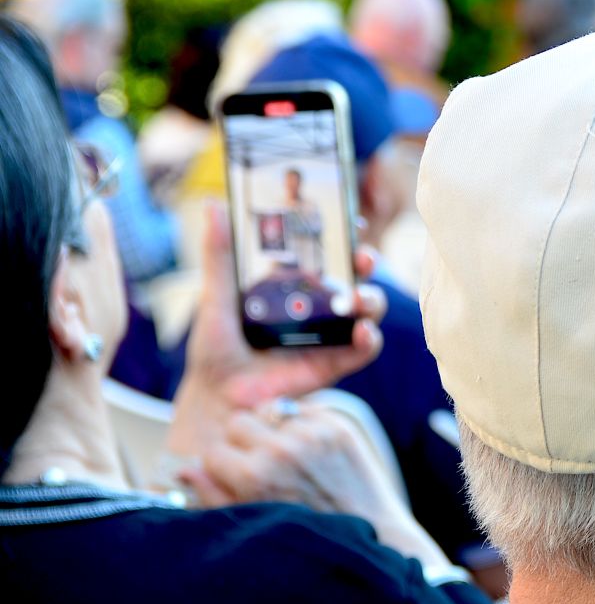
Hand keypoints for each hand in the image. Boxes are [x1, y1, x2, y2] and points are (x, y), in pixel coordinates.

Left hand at [165, 204, 386, 461]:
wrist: (216, 396)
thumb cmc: (215, 347)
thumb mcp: (215, 296)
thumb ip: (219, 256)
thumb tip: (214, 207)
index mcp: (296, 286)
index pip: (329, 254)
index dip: (345, 236)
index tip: (350, 222)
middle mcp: (320, 306)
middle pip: (356, 276)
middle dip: (366, 263)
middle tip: (362, 257)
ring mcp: (331, 334)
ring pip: (368, 309)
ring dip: (372, 299)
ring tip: (358, 298)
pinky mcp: (335, 363)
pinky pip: (364, 349)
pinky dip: (369, 339)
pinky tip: (361, 332)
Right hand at [182, 398, 452, 573]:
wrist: (371, 534)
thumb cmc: (305, 534)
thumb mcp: (251, 524)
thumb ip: (212, 494)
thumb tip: (183, 468)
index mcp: (253, 477)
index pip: (212, 449)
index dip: (220, 465)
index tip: (233, 476)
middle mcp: (282, 450)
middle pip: (238, 422)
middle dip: (242, 442)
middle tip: (259, 464)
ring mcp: (313, 434)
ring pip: (270, 411)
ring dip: (272, 430)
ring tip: (287, 458)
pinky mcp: (339, 425)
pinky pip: (303, 410)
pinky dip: (301, 425)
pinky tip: (310, 452)